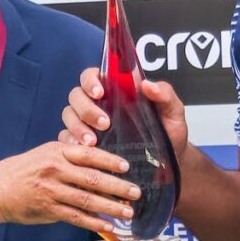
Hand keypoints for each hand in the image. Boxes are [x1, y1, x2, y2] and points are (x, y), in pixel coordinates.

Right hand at [0, 141, 138, 231]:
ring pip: (87, 200)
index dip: (109, 160)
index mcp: (56, 153)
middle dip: (117, 187)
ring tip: (128, 213)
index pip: (88, 155)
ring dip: (110, 208)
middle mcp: (55, 171)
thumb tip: (102, 161)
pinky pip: (76, 217)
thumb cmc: (25, 169)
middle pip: (92, 179)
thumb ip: (70, 156)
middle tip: (136, 193)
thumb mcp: (46, 154)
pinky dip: (93, 222)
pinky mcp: (49, 210)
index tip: (126, 167)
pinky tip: (108, 226)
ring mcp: (52, 192)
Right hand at [60, 67, 188, 160]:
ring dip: (77, 127)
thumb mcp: (173, 113)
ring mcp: (88, 124)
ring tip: (92, 142)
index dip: (91, 81)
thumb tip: (148, 85)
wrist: (169, 163)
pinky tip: (82, 150)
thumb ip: (165, 96)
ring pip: (69, 116)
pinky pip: (66, 139)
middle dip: (86, 108)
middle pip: (76, 96)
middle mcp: (98, 104)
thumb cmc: (169, 134)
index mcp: (116, 91)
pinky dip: (70, 142)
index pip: (92, 76)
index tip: (100, 92)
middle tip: (104, 123)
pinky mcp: (84, 144)